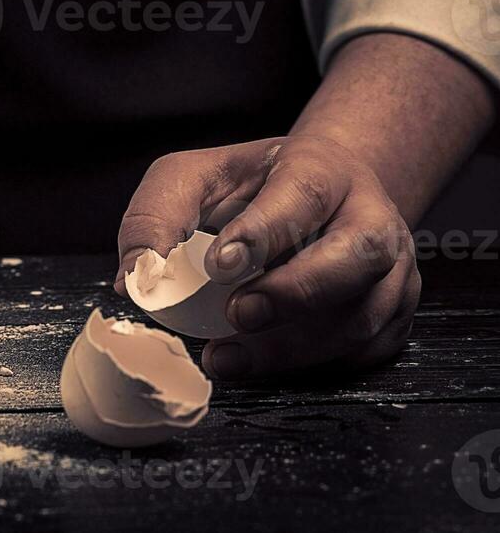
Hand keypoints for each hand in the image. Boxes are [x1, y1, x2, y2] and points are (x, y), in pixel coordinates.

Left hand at [115, 135, 420, 379]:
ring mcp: (394, 267)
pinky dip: (316, 364)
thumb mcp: (195, 177)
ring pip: (364, 314)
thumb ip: (159, 213)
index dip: (264, 232)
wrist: (322, 195)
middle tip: (236, 315)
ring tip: (226, 356)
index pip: (302, 194)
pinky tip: (265, 363)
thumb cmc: (250, 188)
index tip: (219, 264)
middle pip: (356, 255)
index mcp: (321, 168)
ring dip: (294, 346)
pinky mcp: (396, 312)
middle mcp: (371, 215)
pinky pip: (367, 350)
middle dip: (295, 292)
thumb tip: (136, 276)